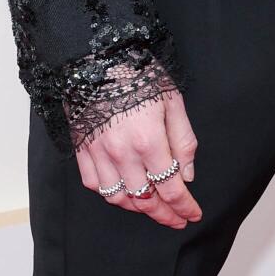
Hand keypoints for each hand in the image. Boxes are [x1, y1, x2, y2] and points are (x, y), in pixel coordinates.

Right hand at [76, 88, 201, 229]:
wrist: (97, 56)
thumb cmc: (138, 74)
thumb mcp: (173, 102)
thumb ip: (183, 141)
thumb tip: (187, 174)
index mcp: (149, 141)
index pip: (171, 188)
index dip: (184, 206)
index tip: (193, 214)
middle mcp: (122, 153)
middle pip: (145, 199)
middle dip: (164, 214)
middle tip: (176, 219)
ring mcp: (98, 153)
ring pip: (118, 197)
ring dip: (137, 208)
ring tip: (151, 208)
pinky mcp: (81, 148)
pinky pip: (93, 183)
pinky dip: (109, 193)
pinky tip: (122, 191)